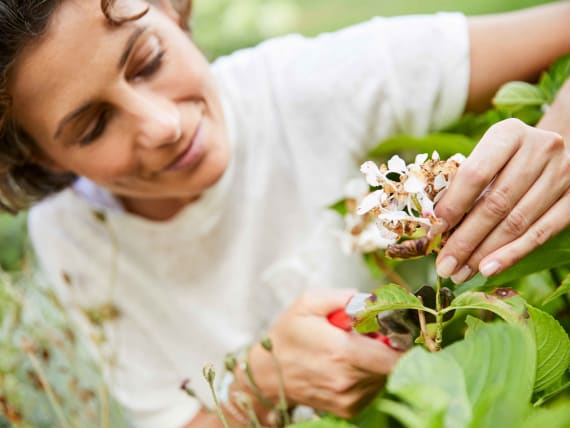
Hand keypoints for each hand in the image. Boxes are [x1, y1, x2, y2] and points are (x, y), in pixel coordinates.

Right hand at [248, 289, 400, 418]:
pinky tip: (347, 364)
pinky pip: (373, 388)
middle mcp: (349, 380)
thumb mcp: (308, 303)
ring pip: (384, 376)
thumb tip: (370, 300)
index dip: (401, 341)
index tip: (393, 329)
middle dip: (387, 347)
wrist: (268, 374)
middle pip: (393, 365)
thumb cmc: (288, 336)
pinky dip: (368, 374)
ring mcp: (350, 398)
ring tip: (353, 349)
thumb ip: (343, 296)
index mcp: (342, 352)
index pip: (394, 356)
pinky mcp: (349, 409)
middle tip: (369, 334)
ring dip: (377, 361)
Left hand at [434, 118, 569, 282]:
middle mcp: (541, 148)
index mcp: (509, 133)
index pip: (475, 174)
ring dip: (484, 253)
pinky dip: (512, 254)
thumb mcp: (484, 158)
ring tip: (460, 273)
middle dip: (465, 240)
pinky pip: (541, 233)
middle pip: (496, 204)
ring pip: (517, 223)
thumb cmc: (505, 159)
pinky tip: (489, 269)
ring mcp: (563, 173)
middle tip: (443, 265)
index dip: (452, 206)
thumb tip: (435, 226)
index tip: (434, 231)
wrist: (554, 153)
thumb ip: (461, 185)